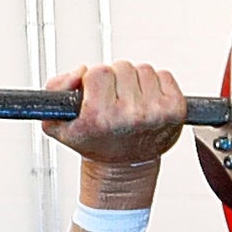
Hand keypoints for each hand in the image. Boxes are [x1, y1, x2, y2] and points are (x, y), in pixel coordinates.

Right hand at [41, 61, 185, 166]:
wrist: (125, 164)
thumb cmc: (94, 142)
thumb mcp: (58, 123)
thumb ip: (55, 89)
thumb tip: (81, 70)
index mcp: (100, 118)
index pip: (98, 71)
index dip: (94, 80)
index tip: (95, 94)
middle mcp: (129, 115)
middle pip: (122, 66)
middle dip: (116, 79)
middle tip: (113, 99)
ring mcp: (155, 112)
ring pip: (143, 69)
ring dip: (135, 81)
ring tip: (130, 102)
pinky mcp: (176, 109)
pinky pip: (164, 75)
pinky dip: (155, 84)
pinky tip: (146, 102)